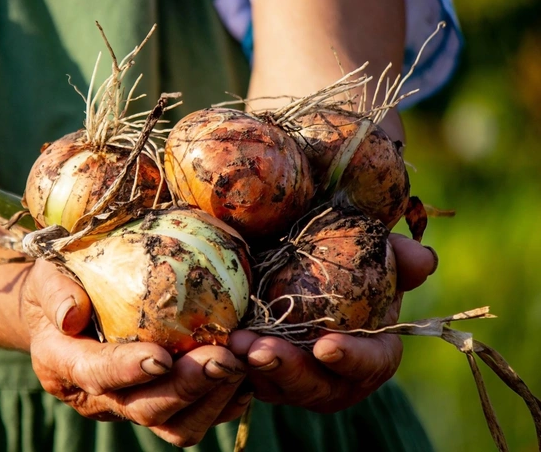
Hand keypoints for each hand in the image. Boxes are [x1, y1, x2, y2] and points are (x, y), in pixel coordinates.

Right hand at [20, 259, 248, 446]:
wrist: (65, 309)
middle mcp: (95, 396)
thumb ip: (55, 290)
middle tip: (223, 358)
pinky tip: (247, 375)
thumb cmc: (58, 282)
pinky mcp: (157, 404)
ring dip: (211, 399)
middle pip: (143, 408)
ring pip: (173, 426)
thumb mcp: (46, 275)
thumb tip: (71, 313)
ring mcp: (128, 404)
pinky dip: (223, 403)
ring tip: (240, 364)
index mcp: (61, 363)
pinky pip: (193, 419)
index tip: (161, 357)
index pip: (94, 374)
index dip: (127, 370)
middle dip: (186, 387)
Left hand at [228, 234, 437, 411]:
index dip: (353, 359)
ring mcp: (298, 380)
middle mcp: (337, 375)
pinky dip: (233, 367)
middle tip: (261, 351)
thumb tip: (422, 260)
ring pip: (277, 388)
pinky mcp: (263, 376)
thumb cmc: (343, 260)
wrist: (300, 265)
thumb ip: (397, 253)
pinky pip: (248, 380)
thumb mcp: (369, 251)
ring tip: (234, 344)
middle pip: (318, 387)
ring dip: (255, 369)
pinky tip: (217, 346)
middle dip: (290, 371)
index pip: (373, 364)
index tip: (326, 345)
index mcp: (373, 350)